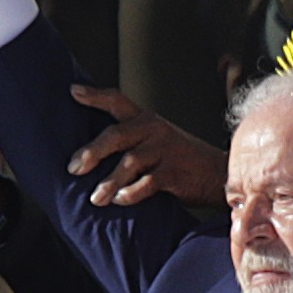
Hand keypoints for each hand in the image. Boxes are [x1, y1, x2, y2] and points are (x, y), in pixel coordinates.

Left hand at [66, 85, 227, 207]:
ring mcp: (166, 150)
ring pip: (129, 163)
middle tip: (74, 168)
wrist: (219, 174)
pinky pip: (147, 183)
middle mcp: (155, 130)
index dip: (95, 96)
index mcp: (148, 120)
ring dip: (108, 182)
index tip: (74, 92)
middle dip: (91, 152)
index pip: (118, 101)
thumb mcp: (158, 141)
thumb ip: (133, 141)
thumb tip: (92, 155)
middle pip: (116, 135)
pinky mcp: (175, 172)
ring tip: (96, 198)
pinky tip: (120, 200)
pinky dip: (130, 193)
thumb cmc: (182, 161)